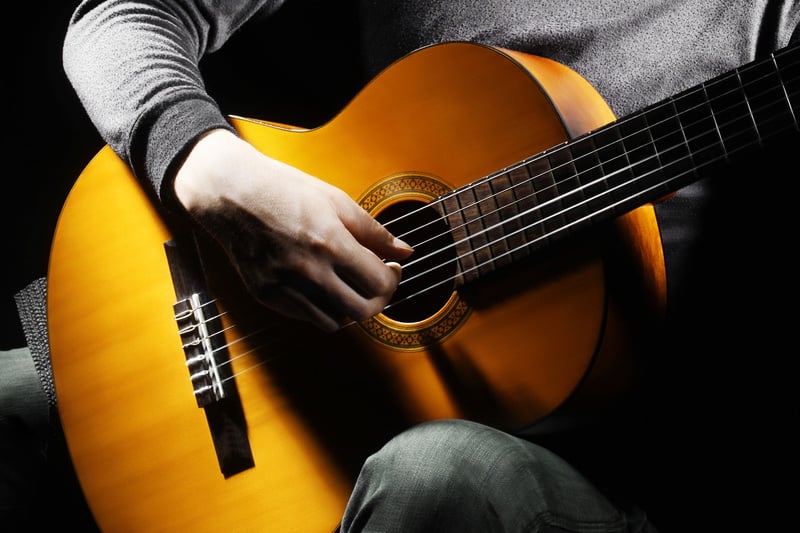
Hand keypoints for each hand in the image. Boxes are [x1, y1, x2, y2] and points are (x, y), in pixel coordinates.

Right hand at [173, 129, 413, 331]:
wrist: (230, 192)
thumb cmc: (284, 190)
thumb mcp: (336, 201)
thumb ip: (373, 231)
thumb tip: (404, 252)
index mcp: (330, 243)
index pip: (379, 283)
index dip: (393, 279)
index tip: (391, 269)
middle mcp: (308, 270)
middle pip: (362, 311)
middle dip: (379, 300)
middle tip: (377, 284)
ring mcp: (284, 286)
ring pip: (335, 321)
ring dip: (350, 308)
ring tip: (350, 285)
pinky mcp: (266, 295)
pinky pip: (306, 317)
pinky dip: (322, 308)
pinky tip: (323, 286)